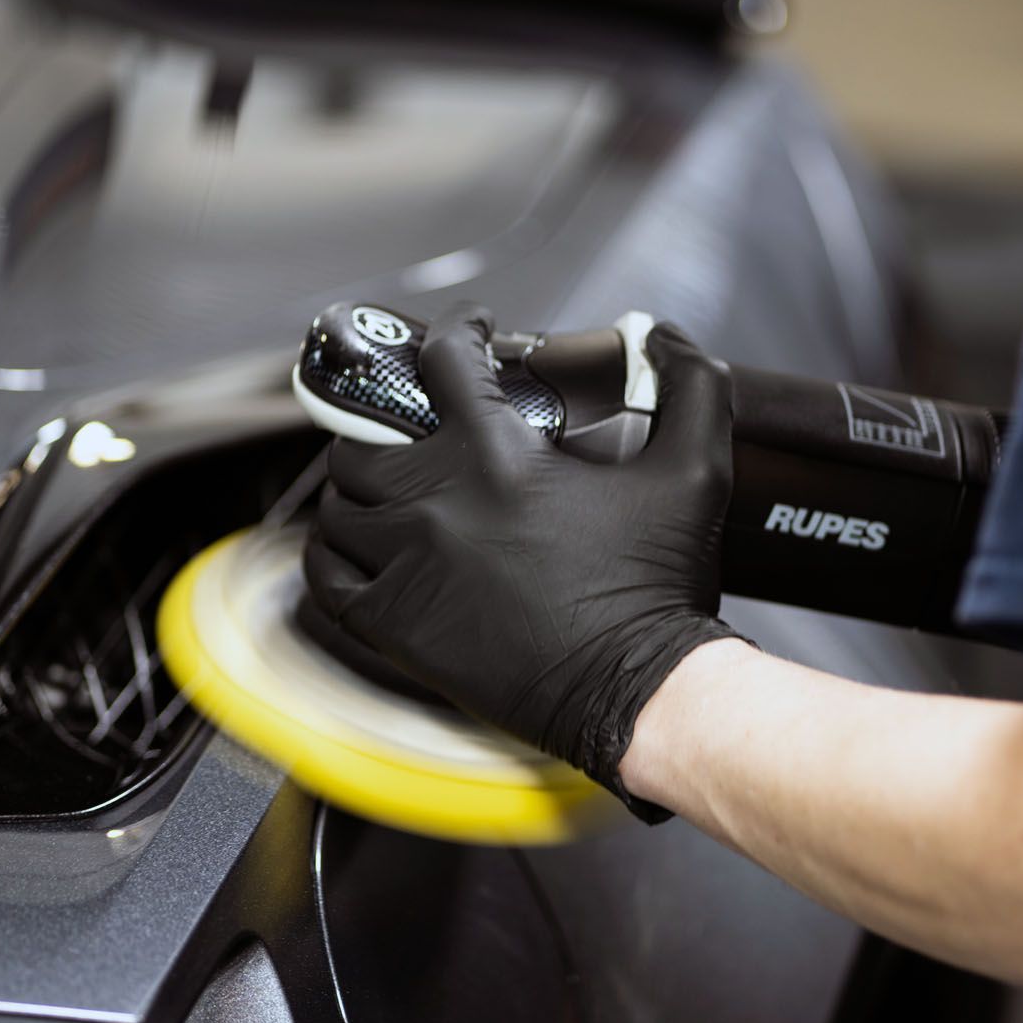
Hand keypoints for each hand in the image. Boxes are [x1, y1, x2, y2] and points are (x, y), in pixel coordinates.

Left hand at [304, 302, 741, 818]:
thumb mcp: (697, 472)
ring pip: (339, 502)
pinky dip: (333, 554)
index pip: (446, 358)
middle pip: (366, 434)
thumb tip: (658, 335)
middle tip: (423, 432)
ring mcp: (405, 566)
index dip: (459, 330)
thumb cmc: (659, 588)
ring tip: (391, 490)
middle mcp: (435, 502)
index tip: (472, 333)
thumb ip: (690, 386)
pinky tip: (358, 548)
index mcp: (498, 455)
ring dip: (359, 488)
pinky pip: (326, 576)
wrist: (638, 691)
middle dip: (390, 422)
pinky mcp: (392, 626)